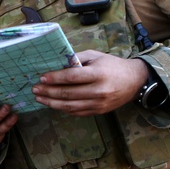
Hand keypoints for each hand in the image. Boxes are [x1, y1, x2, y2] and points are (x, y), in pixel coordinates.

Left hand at [31, 50, 148, 115]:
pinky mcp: (98, 112)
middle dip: (49, 91)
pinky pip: (77, 112)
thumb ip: (77, 58)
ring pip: (70, 106)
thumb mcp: (96, 56)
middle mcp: (99, 90)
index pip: (72, 77)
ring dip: (52, 103)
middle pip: (68, 93)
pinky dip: (63, 109)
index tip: (42, 78)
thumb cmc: (112, 65)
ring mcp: (99, 103)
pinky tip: (53, 104)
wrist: (134, 81)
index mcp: (98, 74)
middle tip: (35, 89)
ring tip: (40, 98)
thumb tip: (57, 63)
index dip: (55, 78)